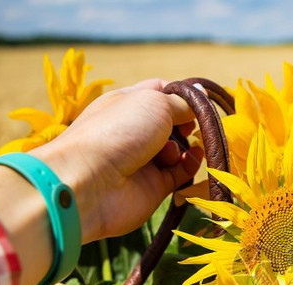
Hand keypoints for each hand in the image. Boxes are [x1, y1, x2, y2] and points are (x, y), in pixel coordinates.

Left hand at [30, 78, 203, 243]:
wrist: (90, 183)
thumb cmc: (118, 131)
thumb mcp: (154, 103)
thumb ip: (182, 102)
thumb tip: (201, 92)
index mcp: (127, 103)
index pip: (160, 91)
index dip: (181, 94)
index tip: (200, 99)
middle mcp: (134, 130)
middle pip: (172, 120)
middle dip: (187, 120)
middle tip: (195, 122)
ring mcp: (144, 159)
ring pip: (178, 147)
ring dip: (186, 143)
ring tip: (181, 145)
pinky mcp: (154, 186)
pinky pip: (180, 171)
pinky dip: (190, 163)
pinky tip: (193, 156)